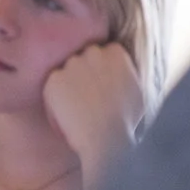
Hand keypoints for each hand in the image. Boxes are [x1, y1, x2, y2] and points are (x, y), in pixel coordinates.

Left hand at [42, 42, 143, 169]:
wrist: (105, 137)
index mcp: (116, 52)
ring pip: (66, 71)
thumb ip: (126, 72)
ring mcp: (72, 64)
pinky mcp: (54, 78)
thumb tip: (121, 70)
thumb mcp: (137, 89)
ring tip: (77, 107)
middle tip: (87, 96)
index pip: (104, 52)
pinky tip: (67, 113)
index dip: (100, 69)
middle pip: (83, 57)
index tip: (101, 84)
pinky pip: (52, 85)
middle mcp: (93, 53)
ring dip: (69, 84)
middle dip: (84, 72)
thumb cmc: (126, 120)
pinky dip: (56, 98)